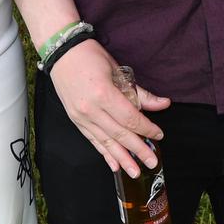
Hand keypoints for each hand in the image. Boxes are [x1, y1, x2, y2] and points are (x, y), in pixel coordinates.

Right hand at [48, 39, 169, 176]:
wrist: (61, 52)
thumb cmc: (90, 55)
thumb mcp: (117, 69)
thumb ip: (139, 91)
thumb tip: (162, 103)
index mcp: (103, 93)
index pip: (130, 118)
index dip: (146, 128)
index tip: (158, 135)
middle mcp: (91, 109)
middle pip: (119, 133)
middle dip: (138, 149)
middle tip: (153, 162)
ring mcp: (81, 116)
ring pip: (106, 141)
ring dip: (122, 158)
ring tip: (135, 171)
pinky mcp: (75, 120)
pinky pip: (92, 140)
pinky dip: (104, 153)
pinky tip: (114, 165)